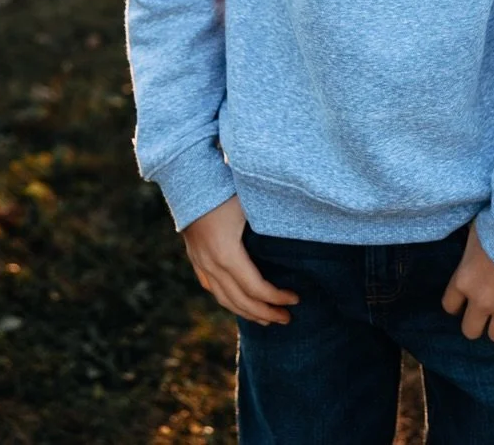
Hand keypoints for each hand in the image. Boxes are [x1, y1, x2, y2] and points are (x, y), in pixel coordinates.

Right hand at [182, 195, 299, 324]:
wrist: (188, 174)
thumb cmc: (226, 184)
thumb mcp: (252, 202)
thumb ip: (272, 223)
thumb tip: (305, 230)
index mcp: (227, 253)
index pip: (255, 288)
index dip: (276, 298)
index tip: (296, 300)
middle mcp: (211, 263)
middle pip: (239, 300)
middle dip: (265, 312)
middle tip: (287, 319)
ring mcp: (199, 261)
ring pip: (223, 298)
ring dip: (246, 312)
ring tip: (266, 319)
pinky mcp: (195, 256)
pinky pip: (211, 286)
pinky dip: (227, 299)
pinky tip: (238, 303)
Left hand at [442, 221, 493, 342]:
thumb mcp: (476, 231)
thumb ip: (470, 248)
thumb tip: (471, 245)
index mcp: (464, 280)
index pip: (449, 306)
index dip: (458, 303)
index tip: (466, 298)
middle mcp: (481, 300)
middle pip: (471, 331)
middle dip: (478, 321)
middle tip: (488, 309)